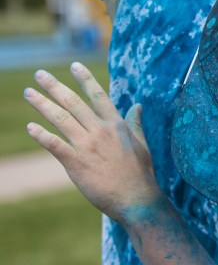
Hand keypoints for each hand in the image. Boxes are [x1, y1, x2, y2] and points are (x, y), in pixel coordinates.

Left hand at [23, 62, 163, 223]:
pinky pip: (54, 145)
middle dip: (55, 86)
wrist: (136, 198)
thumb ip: (134, 123)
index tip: (73, 65)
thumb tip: (138, 105)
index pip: (98, 96)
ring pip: (61, 119)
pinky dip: (41, 135)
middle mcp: (101, 131)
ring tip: (29, 93)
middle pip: (74, 103)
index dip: (84, 79)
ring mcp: (88, 146)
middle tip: (40, 74)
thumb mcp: (141, 143)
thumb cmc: (140, 172)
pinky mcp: (76, 163)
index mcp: (116, 125)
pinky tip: (30, 127)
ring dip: (42, 104)